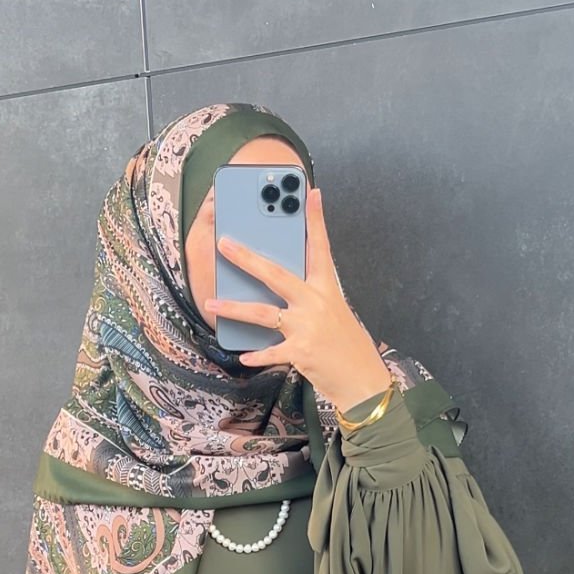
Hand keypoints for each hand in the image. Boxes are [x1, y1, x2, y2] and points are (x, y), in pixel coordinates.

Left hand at [205, 186, 393, 412]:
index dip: (316, 220)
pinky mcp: (301, 353)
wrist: (363, 381)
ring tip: (210, 303)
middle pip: (276, 275)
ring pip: (263, 313)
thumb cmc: (346, 344)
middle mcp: (316, 303)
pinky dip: (256, 355)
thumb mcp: (334, 312)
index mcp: (327, 289)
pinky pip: (270, 352)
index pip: (320, 247)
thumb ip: (309, 297)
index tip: (310, 192)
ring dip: (234, 308)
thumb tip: (276, 285)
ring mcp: (307, 327)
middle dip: (247, 258)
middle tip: (225, 243)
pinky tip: (242, 356)